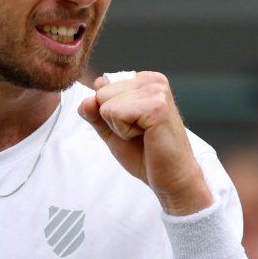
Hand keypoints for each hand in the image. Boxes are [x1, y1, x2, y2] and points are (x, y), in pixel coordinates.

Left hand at [78, 71, 211, 212]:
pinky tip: (147, 137)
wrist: (171, 179)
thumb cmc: (146, 155)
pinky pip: (115, 114)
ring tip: (144, 135)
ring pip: (106, 104)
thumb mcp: (112, 131)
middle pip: (101, 94)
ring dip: (120, 128)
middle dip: (113, 121)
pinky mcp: (157, 106)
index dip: (109, 114)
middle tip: (140, 134)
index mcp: (144, 80)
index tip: (134, 127)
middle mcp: (152, 80)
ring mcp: (156, 90)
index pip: (101, 87)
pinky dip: (125, 133)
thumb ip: (95, 114)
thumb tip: (85, 100)